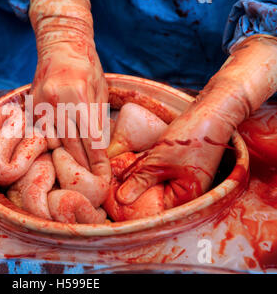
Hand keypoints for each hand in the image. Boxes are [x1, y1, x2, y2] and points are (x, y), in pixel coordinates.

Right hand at [29, 0, 110, 181]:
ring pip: (51, 142)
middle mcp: (56, 101)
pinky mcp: (31, 105)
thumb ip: (98, 118)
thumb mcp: (100, 90)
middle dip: (81, 167)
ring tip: (72, 174)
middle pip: (70, 145)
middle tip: (90, 184)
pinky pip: (38, 133)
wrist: (60, 44)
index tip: (104, 179)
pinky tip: (55, 154)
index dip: (98, 162)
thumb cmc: (87, 66)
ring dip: (63, 158)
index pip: (91, 138)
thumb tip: (100, 149)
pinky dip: (47, 145)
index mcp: (78, 95)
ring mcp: (40, 103)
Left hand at [117, 34, 276, 207]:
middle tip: (114, 188)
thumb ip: (139, 181)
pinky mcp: (182, 169)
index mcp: (186, 199)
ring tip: (121, 176)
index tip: (115, 202)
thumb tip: (121, 200)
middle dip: (136, 194)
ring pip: (156, 187)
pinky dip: (149, 172)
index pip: (155, 212)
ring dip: (141, 181)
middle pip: (155, 201)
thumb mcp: (158, 161)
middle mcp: (188, 194)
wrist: (212, 114)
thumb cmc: (189, 138)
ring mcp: (185, 181)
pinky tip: (134, 166)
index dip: (134, 208)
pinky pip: (161, 176)